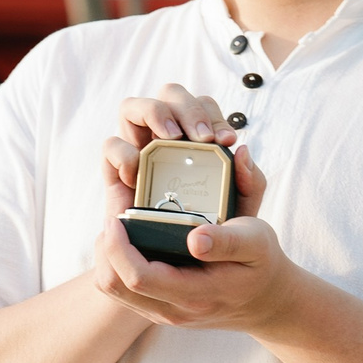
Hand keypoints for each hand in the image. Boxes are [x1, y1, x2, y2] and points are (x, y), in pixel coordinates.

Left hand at [93, 207, 300, 333]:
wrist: (268, 301)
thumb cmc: (262, 264)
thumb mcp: (257, 243)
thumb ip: (228, 241)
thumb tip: (196, 238)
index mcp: (196, 293)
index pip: (138, 277)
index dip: (118, 247)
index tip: (117, 218)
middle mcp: (174, 310)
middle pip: (115, 286)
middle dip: (105, 250)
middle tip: (115, 219)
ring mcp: (165, 313)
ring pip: (113, 291)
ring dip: (107, 259)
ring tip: (119, 229)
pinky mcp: (160, 310)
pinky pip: (122, 292)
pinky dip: (115, 266)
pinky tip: (129, 244)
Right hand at [99, 83, 266, 223]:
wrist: (184, 268)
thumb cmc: (216, 233)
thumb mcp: (244, 211)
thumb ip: (251, 183)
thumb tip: (242, 150)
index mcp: (196, 139)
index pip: (202, 106)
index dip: (213, 115)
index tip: (226, 140)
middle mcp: (165, 137)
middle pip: (169, 93)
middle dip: (186, 107)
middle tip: (201, 137)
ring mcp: (138, 150)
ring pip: (133, 107)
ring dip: (154, 112)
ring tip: (171, 136)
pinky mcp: (116, 173)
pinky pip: (111, 146)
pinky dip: (123, 152)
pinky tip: (140, 174)